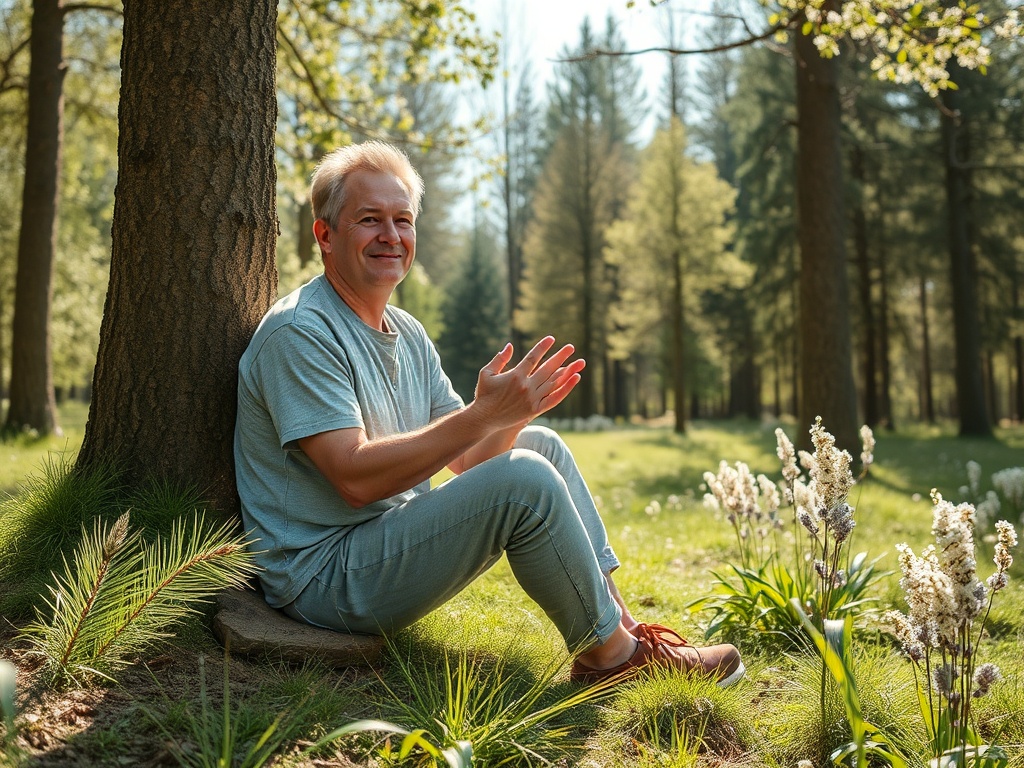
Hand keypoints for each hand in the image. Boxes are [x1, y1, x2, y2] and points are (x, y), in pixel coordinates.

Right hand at [471, 337, 585, 429]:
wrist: (484, 419)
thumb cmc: (484, 395)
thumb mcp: (486, 373)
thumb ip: (499, 359)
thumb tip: (509, 345)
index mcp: (515, 375)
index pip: (533, 357)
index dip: (542, 347)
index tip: (552, 339)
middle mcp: (526, 386)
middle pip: (548, 368)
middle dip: (560, 356)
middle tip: (571, 347)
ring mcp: (532, 399)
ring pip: (554, 382)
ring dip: (568, 371)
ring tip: (579, 362)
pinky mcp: (535, 410)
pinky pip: (554, 398)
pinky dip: (566, 389)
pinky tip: (575, 379)